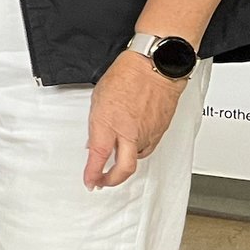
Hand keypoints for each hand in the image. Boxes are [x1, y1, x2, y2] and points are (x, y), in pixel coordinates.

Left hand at [83, 52, 185, 188]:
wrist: (155, 67)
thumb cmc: (127, 75)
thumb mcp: (99, 99)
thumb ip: (98, 124)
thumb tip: (95, 140)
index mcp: (109, 123)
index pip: (98, 156)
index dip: (92, 173)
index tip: (89, 181)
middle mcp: (130, 132)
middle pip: (124, 169)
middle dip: (111, 181)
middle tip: (102, 182)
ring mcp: (147, 133)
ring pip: (137, 158)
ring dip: (125, 162)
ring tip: (116, 159)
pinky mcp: (160, 131)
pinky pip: (148, 147)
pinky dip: (138, 150)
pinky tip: (132, 144)